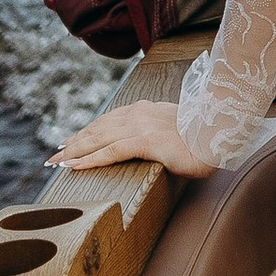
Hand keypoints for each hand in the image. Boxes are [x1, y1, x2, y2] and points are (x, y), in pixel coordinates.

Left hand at [49, 98, 219, 179]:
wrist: (222, 132)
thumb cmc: (206, 136)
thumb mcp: (178, 130)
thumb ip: (161, 135)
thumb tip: (156, 147)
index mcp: (146, 110)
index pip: (109, 121)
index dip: (88, 132)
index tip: (71, 142)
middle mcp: (139, 113)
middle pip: (98, 128)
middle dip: (74, 142)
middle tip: (54, 155)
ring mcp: (141, 126)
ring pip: (98, 138)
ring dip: (74, 151)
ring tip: (56, 162)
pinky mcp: (145, 141)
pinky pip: (110, 151)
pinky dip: (89, 158)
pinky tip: (74, 165)